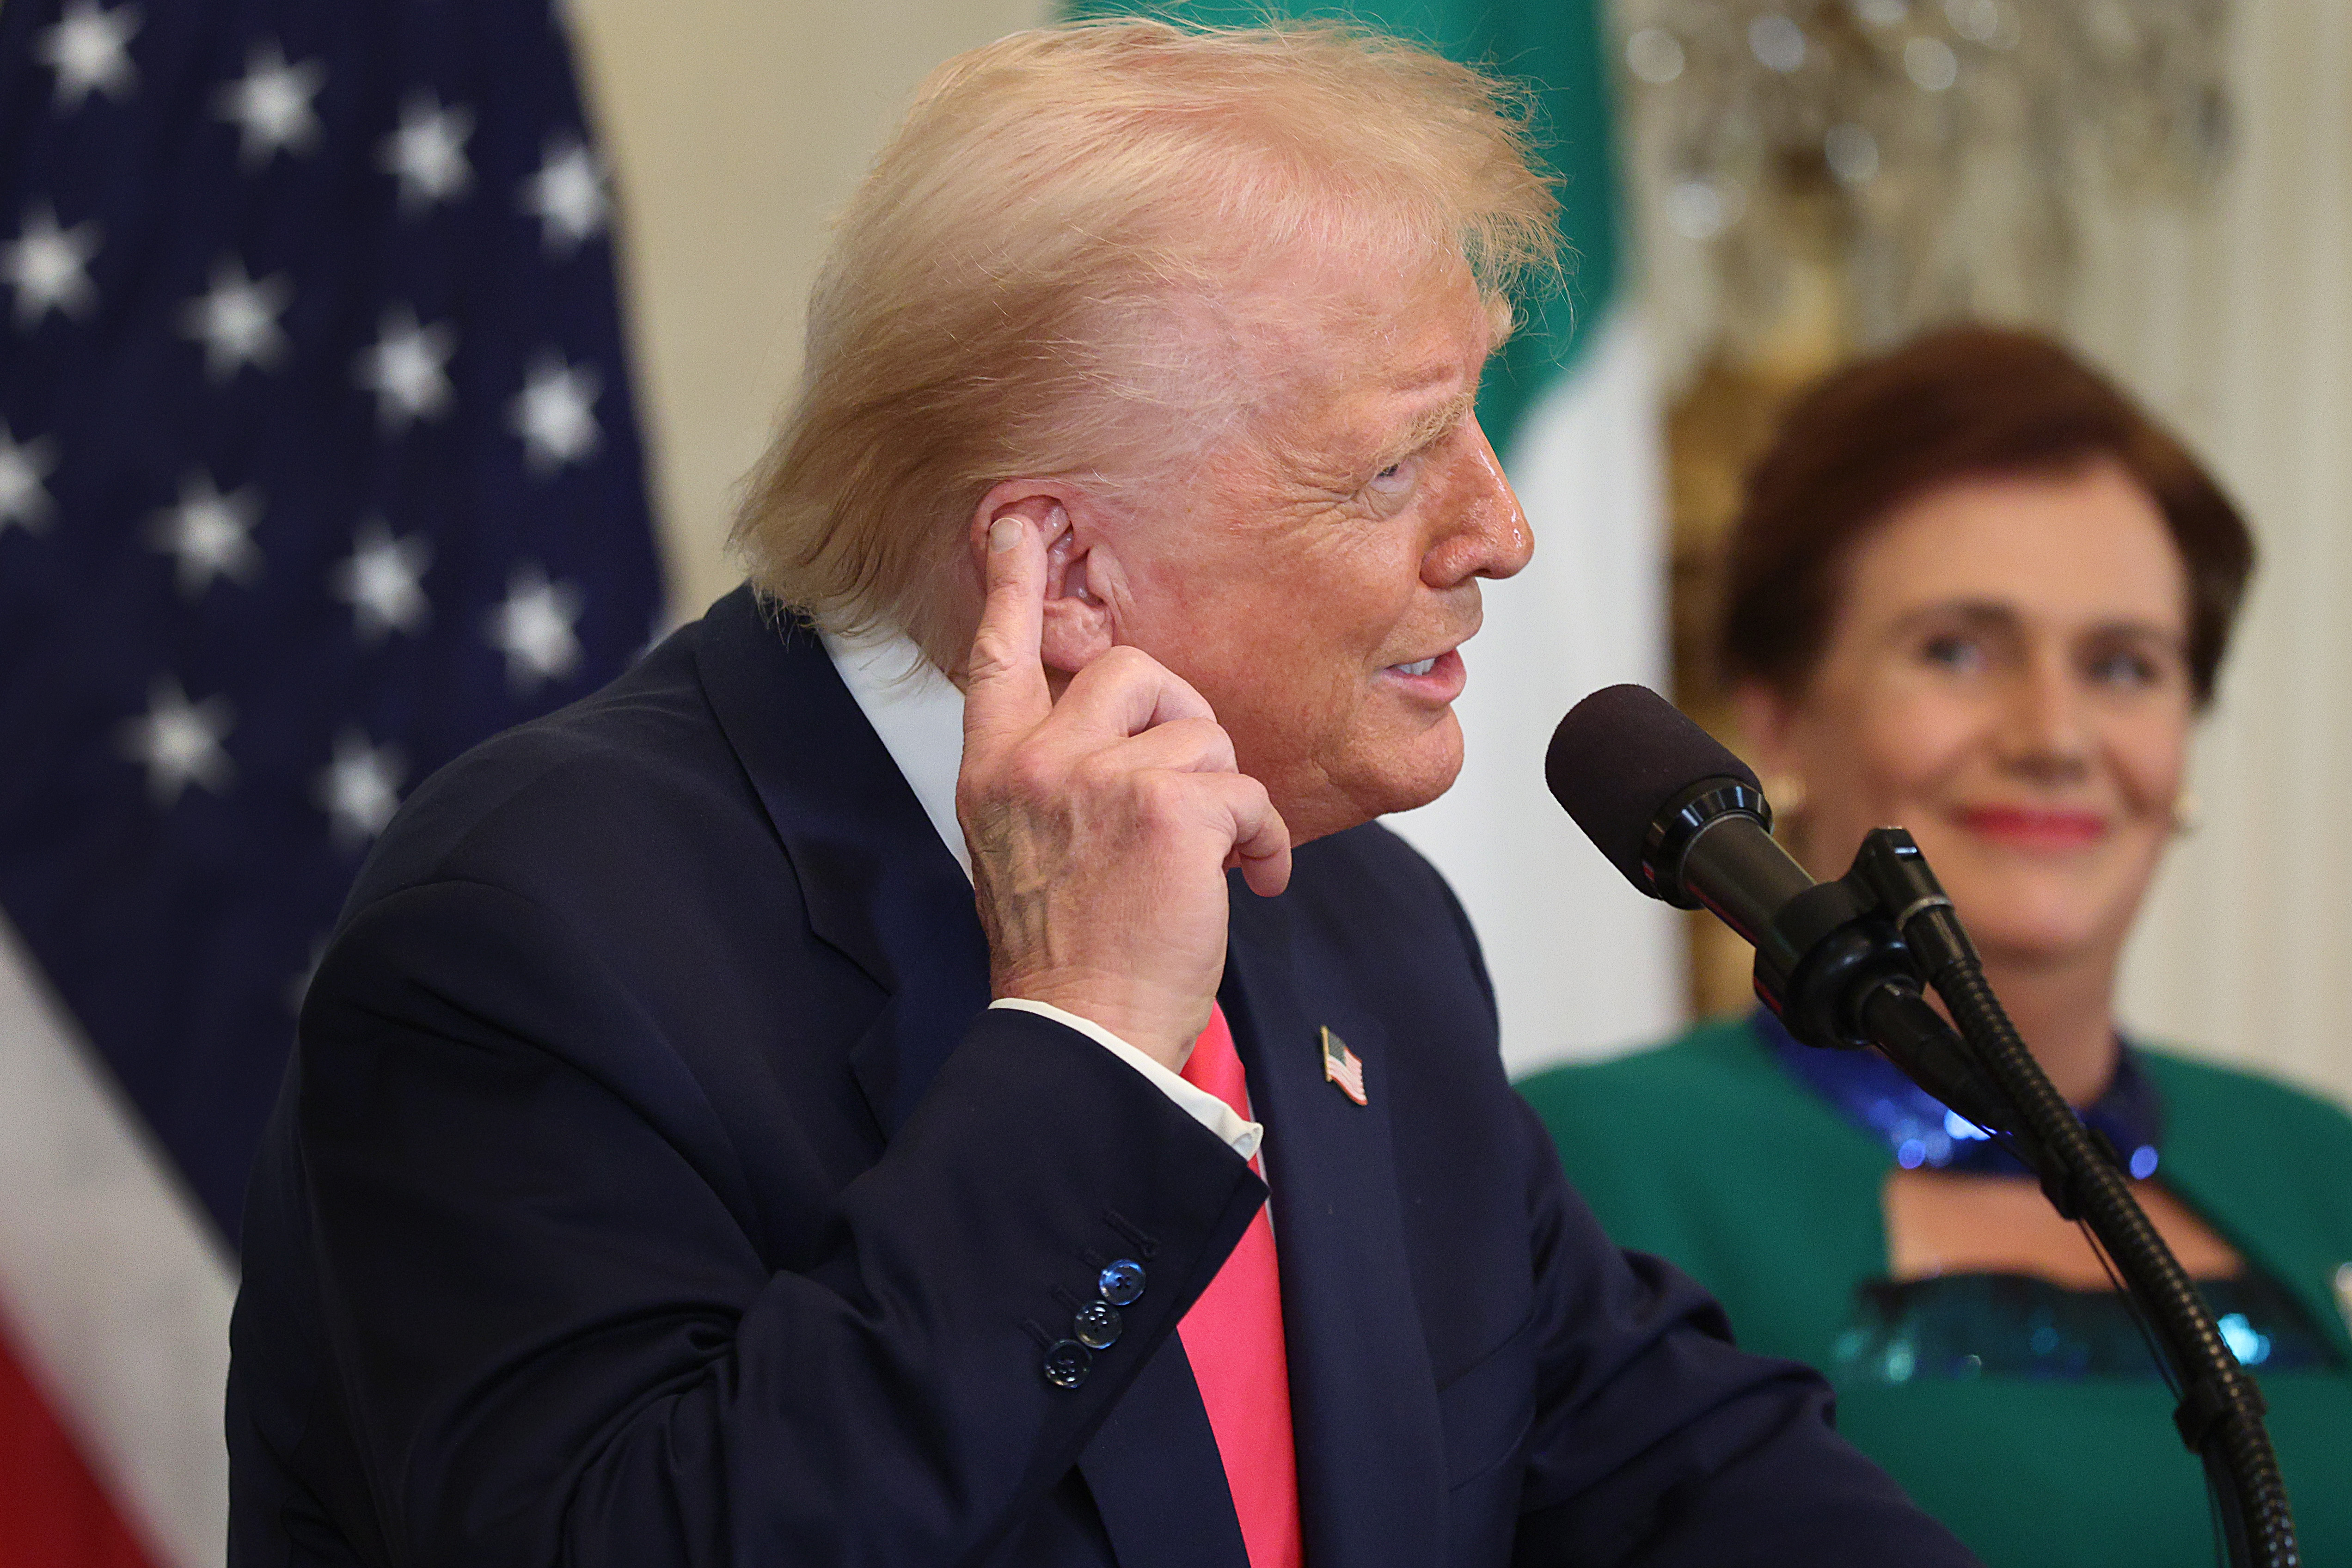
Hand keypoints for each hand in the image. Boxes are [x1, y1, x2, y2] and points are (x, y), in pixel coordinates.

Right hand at [957, 508, 1290, 1070]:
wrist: (1084, 1033)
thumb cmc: (1067, 950)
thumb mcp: (1024, 846)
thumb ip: (1053, 775)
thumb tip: (1118, 730)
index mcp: (996, 769)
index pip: (997, 655)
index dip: (1010, 585)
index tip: (1018, 527)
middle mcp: (1038, 762)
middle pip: (1129, 668)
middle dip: (1180, 717)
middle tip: (1188, 787)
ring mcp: (1100, 780)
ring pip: (1202, 734)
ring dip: (1226, 798)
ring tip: (1214, 861)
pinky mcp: (1170, 809)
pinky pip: (1246, 791)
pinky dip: (1265, 841)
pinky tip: (1250, 882)